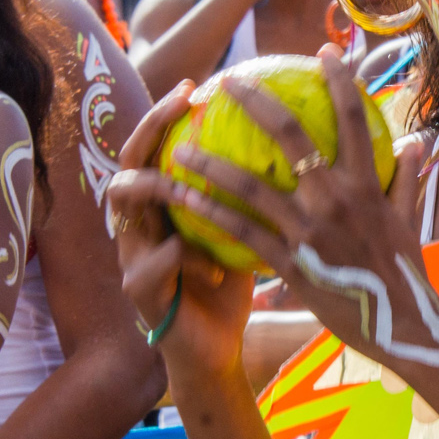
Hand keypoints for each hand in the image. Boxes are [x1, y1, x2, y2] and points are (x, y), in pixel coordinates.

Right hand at [103, 79, 261, 388]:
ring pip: (128, 201)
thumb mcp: (247, 233)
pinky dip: (187, 258)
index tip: (199, 84)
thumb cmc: (232, 288)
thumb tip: (311, 151)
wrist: (213, 354)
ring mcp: (132, 253)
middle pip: (130, 158)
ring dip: (159, 185)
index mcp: (165, 205)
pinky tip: (213, 269)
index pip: (158, 145)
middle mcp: (141, 221)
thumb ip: (260, 195)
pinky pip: (157, 261)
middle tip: (183, 102)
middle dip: (152, 124)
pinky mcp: (139, 291)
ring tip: (184, 179)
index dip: (167, 111)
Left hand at [136, 50, 438, 377]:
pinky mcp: (292, 262)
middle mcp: (336, 198)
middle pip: (290, 135)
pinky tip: (183, 199)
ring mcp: (311, 230)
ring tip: (181, 144)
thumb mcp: (409, 221)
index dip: (339, 79)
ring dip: (211, 161)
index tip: (324, 51)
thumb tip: (414, 141)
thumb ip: (407, 178)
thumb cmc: (404, 274)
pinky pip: (242, 232)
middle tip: (226, 79)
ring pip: (251, 184)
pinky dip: (210, 213)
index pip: (354, 117)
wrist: (402, 325)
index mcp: (368, 183)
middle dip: (255, 101)